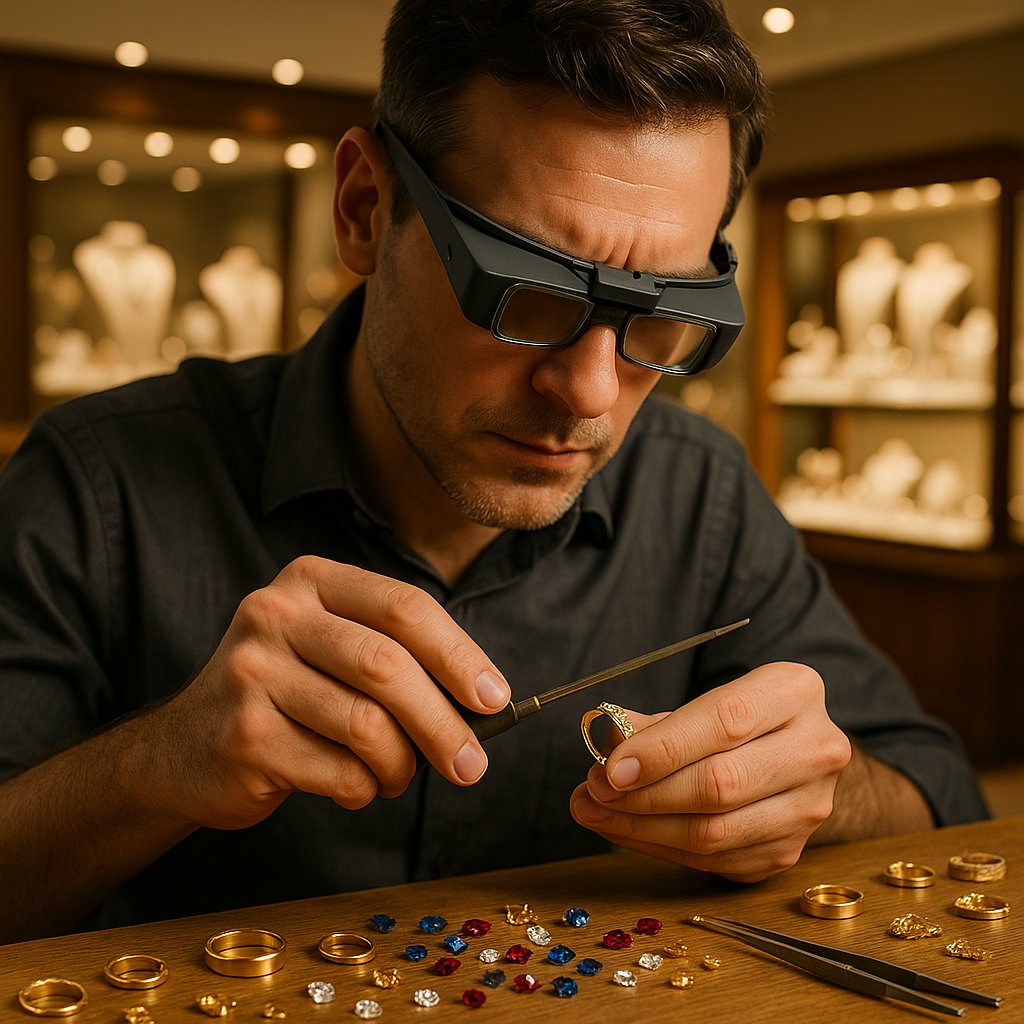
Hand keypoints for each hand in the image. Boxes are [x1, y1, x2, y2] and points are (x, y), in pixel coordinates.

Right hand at [144, 556, 509, 828]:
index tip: (494, 698)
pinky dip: (364, 789)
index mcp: (311, 580)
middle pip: (388, 666)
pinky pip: (338, 772)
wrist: (184, 747)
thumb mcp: (332, 648)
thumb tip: (482, 703)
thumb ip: (398, 658)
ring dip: (401, 766)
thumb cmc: (287, 695)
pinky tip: (356, 786)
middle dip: (443, 723)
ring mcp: (252, 673)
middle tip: (471, 764)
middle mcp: (276, 615)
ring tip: (398, 777)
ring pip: (367, 726)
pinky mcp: (243, 736)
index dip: (458, 654)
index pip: (404, 607)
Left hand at [569, 662, 850, 881]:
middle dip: (644, 794)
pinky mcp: (789, 851)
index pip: (725, 721)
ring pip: (715, 832)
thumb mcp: (699, 701)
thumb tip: (607, 749)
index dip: (663, 748)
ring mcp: (809, 807)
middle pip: (721, 784)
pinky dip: (660, 848)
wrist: (786, 750)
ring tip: (594, 812)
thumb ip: (655, 724)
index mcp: (794, 692)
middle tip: (593, 792)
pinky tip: (625, 830)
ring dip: (642, 828)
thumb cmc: (731, 718)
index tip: (611, 767)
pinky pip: (715, 861)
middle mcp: (817, 749)